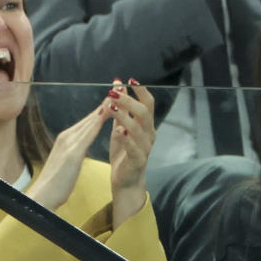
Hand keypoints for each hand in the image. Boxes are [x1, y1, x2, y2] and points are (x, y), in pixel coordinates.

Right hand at [26, 98, 110, 211]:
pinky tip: (109, 113)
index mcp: (66, 140)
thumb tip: (79, 149)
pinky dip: (99, 121)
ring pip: (91, 120)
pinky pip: (89, 133)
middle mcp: (67, 137)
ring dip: (105, 106)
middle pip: (90, 117)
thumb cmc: (55, 185)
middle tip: (119, 87)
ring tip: (118, 93)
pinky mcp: (72, 151)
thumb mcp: (67, 165)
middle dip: (106, 102)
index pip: (88, 122)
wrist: (42, 197)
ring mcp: (69, 142)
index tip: (113, 98)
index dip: (101, 109)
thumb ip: (74, 153)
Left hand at [108, 79, 155, 224]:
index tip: (130, 79)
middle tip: (113, 93)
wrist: (125, 181)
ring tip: (112, 108)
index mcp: (146, 126)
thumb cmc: (124, 153)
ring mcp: (145, 148)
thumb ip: (121, 108)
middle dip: (129, 100)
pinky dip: (126, 139)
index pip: (148, 104)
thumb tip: (118, 85)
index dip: (141, 91)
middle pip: (144, 113)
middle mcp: (149, 135)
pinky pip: (134, 148)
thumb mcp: (121, 127)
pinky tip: (117, 131)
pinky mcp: (138, 161)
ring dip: (125, 116)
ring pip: (138, 129)